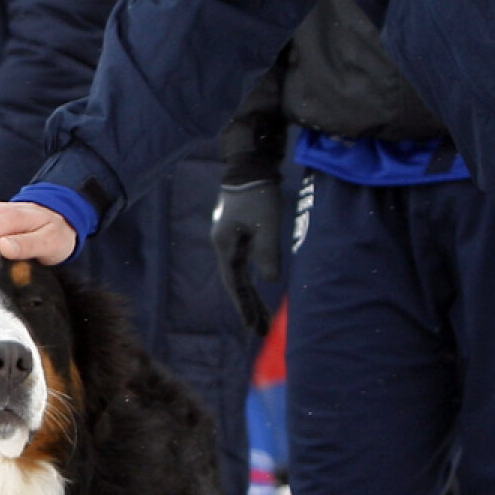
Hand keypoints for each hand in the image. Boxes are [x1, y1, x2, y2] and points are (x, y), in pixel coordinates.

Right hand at [210, 181, 281, 334]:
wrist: (249, 164)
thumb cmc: (259, 193)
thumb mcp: (268, 224)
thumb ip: (268, 253)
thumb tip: (271, 281)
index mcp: (226, 245)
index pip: (234, 283)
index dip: (244, 306)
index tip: (253, 328)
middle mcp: (223, 244)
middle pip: (235, 282)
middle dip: (249, 306)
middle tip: (262, 330)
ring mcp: (229, 237)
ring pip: (239, 273)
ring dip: (251, 294)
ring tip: (263, 316)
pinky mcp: (237, 231)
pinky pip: (243, 262)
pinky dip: (252, 277)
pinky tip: (260, 285)